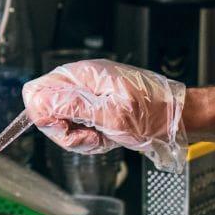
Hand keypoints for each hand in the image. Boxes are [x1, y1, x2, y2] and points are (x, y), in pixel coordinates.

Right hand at [24, 59, 187, 169]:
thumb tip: (39, 102)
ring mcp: (88, 96)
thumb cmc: (152, 114)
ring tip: (104, 138)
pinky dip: (90, 139)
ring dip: (80, 138)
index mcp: (82, 76)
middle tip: (91, 137)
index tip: (66, 129)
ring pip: (63, 124)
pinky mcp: (95, 109)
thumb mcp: (111, 114)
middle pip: (47, 111)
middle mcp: (81, 83)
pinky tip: (108, 138)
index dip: (45, 116)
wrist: (177, 119)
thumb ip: (73, 107)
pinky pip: (78, 128)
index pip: (37, 92)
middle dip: (66, 132)